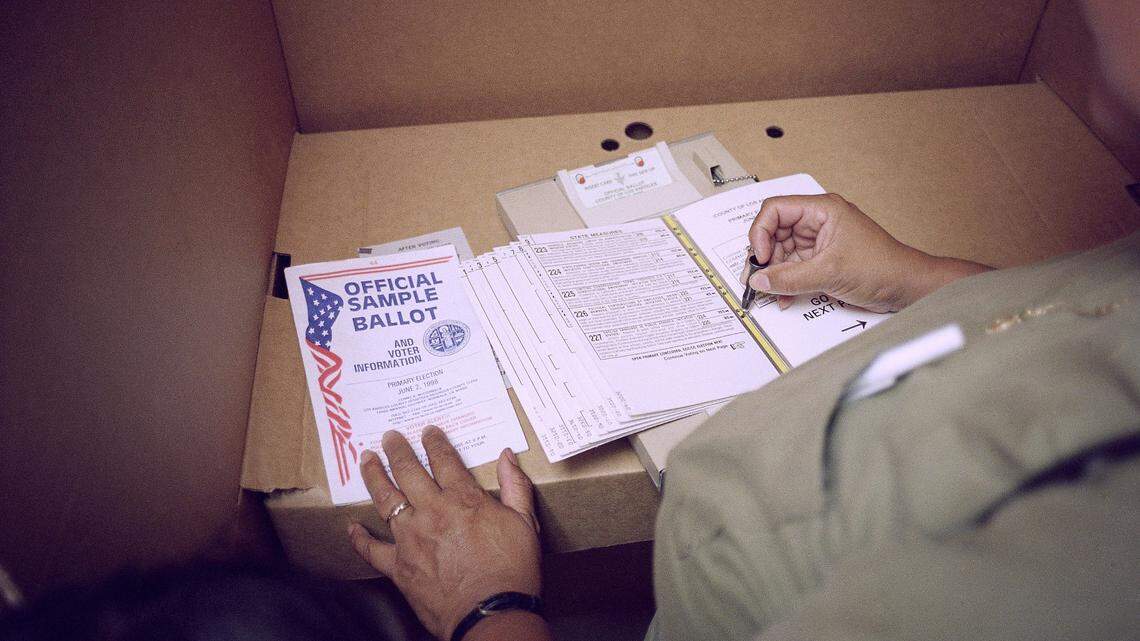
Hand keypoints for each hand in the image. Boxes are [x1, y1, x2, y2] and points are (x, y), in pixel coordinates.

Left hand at [348, 427, 546, 640]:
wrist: (491, 613)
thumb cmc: (512, 570)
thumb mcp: (524, 523)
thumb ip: (516, 486)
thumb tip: (507, 455)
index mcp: (463, 499)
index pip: (444, 460)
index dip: (435, 442)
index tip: (428, 431)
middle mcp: (432, 512)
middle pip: (408, 471)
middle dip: (398, 450)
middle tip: (390, 436)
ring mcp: (411, 538)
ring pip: (385, 499)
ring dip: (373, 475)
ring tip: (366, 459)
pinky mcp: (399, 566)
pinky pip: (372, 549)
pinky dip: (359, 538)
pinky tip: (352, 527)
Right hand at [744, 194, 989, 311]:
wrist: (906, 287)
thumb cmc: (882, 267)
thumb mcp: (829, 272)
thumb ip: (789, 278)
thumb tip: (759, 280)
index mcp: (822, 210)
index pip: (776, 210)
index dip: (761, 232)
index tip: (760, 257)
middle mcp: (818, 222)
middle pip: (775, 232)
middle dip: (764, 257)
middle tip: (757, 278)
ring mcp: (819, 242)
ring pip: (782, 253)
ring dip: (774, 274)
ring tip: (771, 292)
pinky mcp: (822, 260)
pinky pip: (793, 268)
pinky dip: (785, 282)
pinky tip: (784, 296)